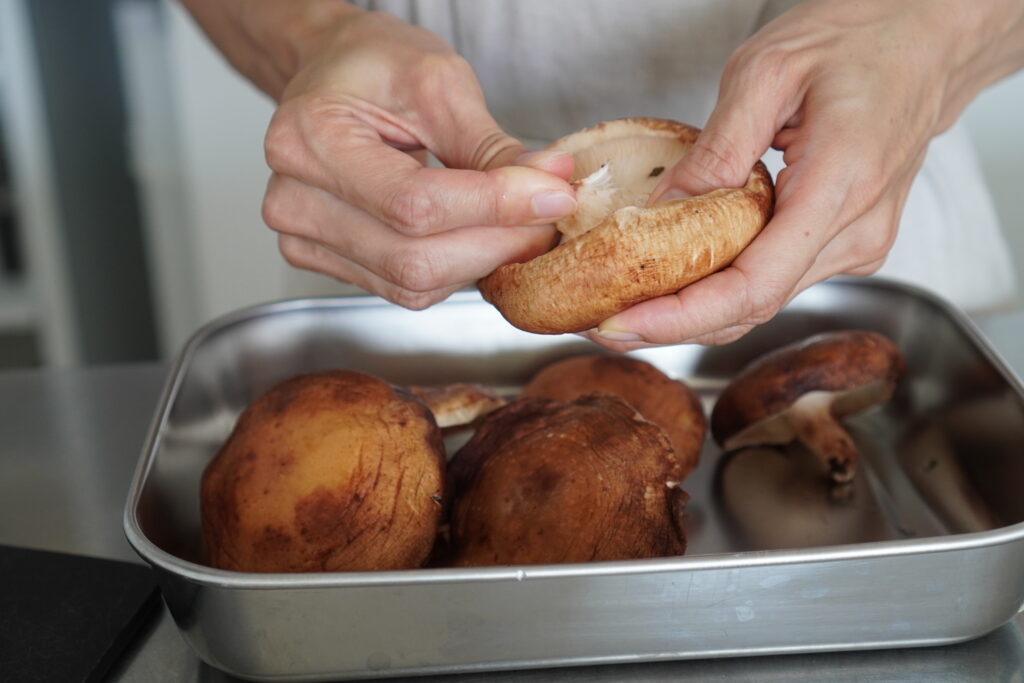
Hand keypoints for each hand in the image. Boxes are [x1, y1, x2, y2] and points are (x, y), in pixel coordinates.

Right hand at [258, 10, 574, 307]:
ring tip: (516, 222)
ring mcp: (302, 239)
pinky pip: (403, 289)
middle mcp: (293, 199)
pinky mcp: (323, 261)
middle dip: (497, 242)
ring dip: (481, 260)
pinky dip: (454, 269)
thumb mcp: (440, 84)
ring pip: (413, 282)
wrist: (333, 75)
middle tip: (547, 216)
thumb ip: (492, 146)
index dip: (495, 207)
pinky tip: (476, 237)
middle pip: (415, 258)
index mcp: (310, 139)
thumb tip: (551, 186)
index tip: (554, 195)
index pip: (415, 204)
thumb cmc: (374, 68)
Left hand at [589, 0, 1023, 348]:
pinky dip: (724, 290)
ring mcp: (859, 243)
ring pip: (763, 302)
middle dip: (674, 324)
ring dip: (695, 313)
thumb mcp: (768, 72)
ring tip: (630, 309)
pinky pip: (777, 281)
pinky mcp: (849, 244)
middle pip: (754, 306)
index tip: (624, 322)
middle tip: (606, 325)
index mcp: (840, 183)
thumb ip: (715, 150)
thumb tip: (660, 213)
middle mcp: (857, 230)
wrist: (926, 40)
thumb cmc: (857, 40)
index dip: (684, 316)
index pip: (755, 285)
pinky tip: (679, 283)